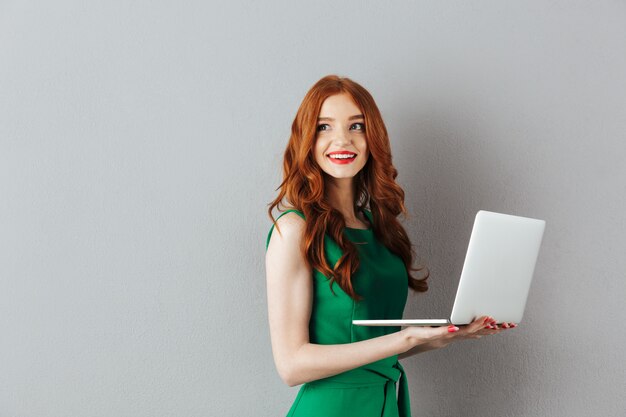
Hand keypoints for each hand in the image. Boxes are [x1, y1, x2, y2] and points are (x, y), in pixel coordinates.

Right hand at [401, 315, 516, 351]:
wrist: (411, 341)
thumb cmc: (418, 335)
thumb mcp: (428, 332)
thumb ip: (442, 331)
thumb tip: (455, 328)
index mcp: (451, 335)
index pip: (469, 329)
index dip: (480, 324)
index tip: (489, 318)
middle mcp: (455, 336)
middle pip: (477, 333)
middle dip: (492, 328)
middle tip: (505, 324)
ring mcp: (454, 336)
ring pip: (476, 334)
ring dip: (489, 330)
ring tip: (502, 327)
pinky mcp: (452, 335)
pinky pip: (470, 333)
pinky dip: (480, 330)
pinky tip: (484, 329)